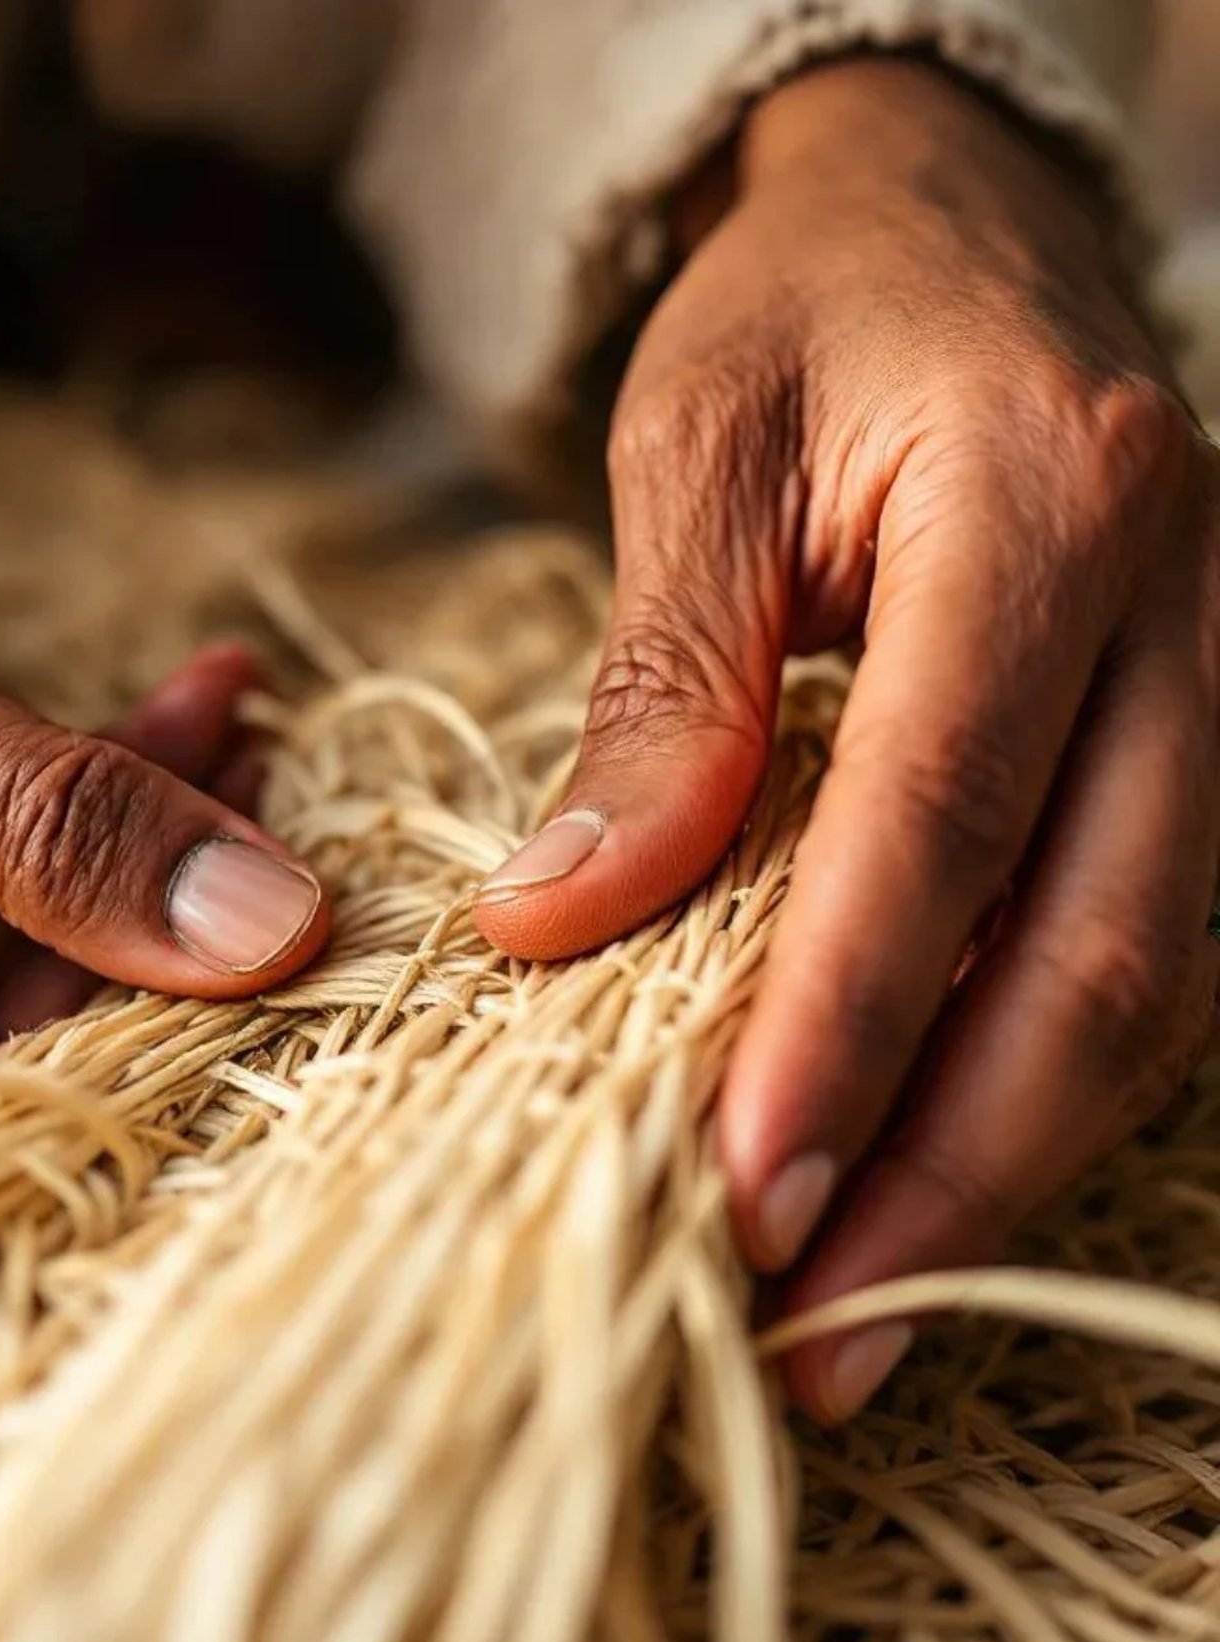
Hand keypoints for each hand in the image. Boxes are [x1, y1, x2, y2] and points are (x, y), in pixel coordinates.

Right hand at [0, 371, 328, 1177]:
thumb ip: (52, 824)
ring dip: (172, 842)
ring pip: (72, 961)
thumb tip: (271, 931)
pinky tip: (202, 711)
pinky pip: (41, 892)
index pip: (10, 1130)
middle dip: (192, 931)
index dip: (180, 1060)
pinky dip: (123, 802)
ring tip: (245, 732)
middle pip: (59, 1057)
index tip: (325, 972)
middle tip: (311, 823)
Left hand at [473, 59, 1219, 1420]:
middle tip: (821, 1338)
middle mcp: (1188, 609)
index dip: (846, 1027)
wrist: (949, 224)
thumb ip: (657, 692)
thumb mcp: (692, 455)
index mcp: (1050, 506)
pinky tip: (940, 1178)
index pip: (945, 821)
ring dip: (1007, 1168)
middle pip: (1102, 953)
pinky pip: (1157, 952)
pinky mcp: (1201, 743)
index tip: (746, 1198)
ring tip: (863, 1315)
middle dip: (954, 1168)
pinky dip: (1044, 1087)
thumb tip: (564, 922)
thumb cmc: (806, 317)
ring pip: (1159, 987)